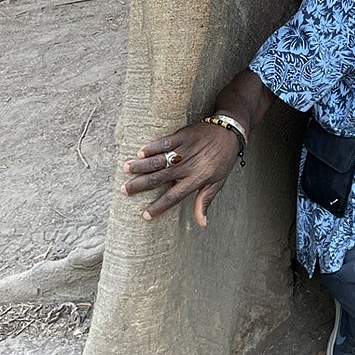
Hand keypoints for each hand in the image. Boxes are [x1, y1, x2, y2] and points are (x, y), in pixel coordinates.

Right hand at [121, 121, 240, 225]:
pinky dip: (152, 147)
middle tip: (124, 190)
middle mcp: (189, 165)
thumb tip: (202, 224)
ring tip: (126, 169)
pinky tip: (140, 152)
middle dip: (140, 185)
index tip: (144, 215)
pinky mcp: (183, 135)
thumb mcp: (218, 182)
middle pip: (160, 178)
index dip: (159, 206)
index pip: (174, 196)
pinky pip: (165, 142)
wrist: (230, 131)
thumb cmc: (223, 158)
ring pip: (159, 160)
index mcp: (197, 179)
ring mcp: (185, 150)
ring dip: (141, 165)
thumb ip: (205, 201)